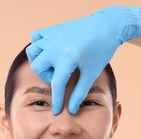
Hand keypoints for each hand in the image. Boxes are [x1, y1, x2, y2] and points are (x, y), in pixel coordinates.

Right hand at [26, 6, 140, 113]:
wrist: (108, 25)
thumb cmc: (101, 50)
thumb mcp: (92, 73)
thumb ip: (79, 92)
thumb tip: (71, 109)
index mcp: (68, 58)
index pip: (56, 85)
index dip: (56, 100)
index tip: (56, 110)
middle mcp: (56, 46)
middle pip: (38, 68)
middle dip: (46, 76)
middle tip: (59, 75)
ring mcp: (53, 36)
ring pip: (33, 52)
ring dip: (39, 61)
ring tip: (52, 63)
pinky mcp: (53, 29)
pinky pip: (35, 36)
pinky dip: (38, 45)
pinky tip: (49, 50)